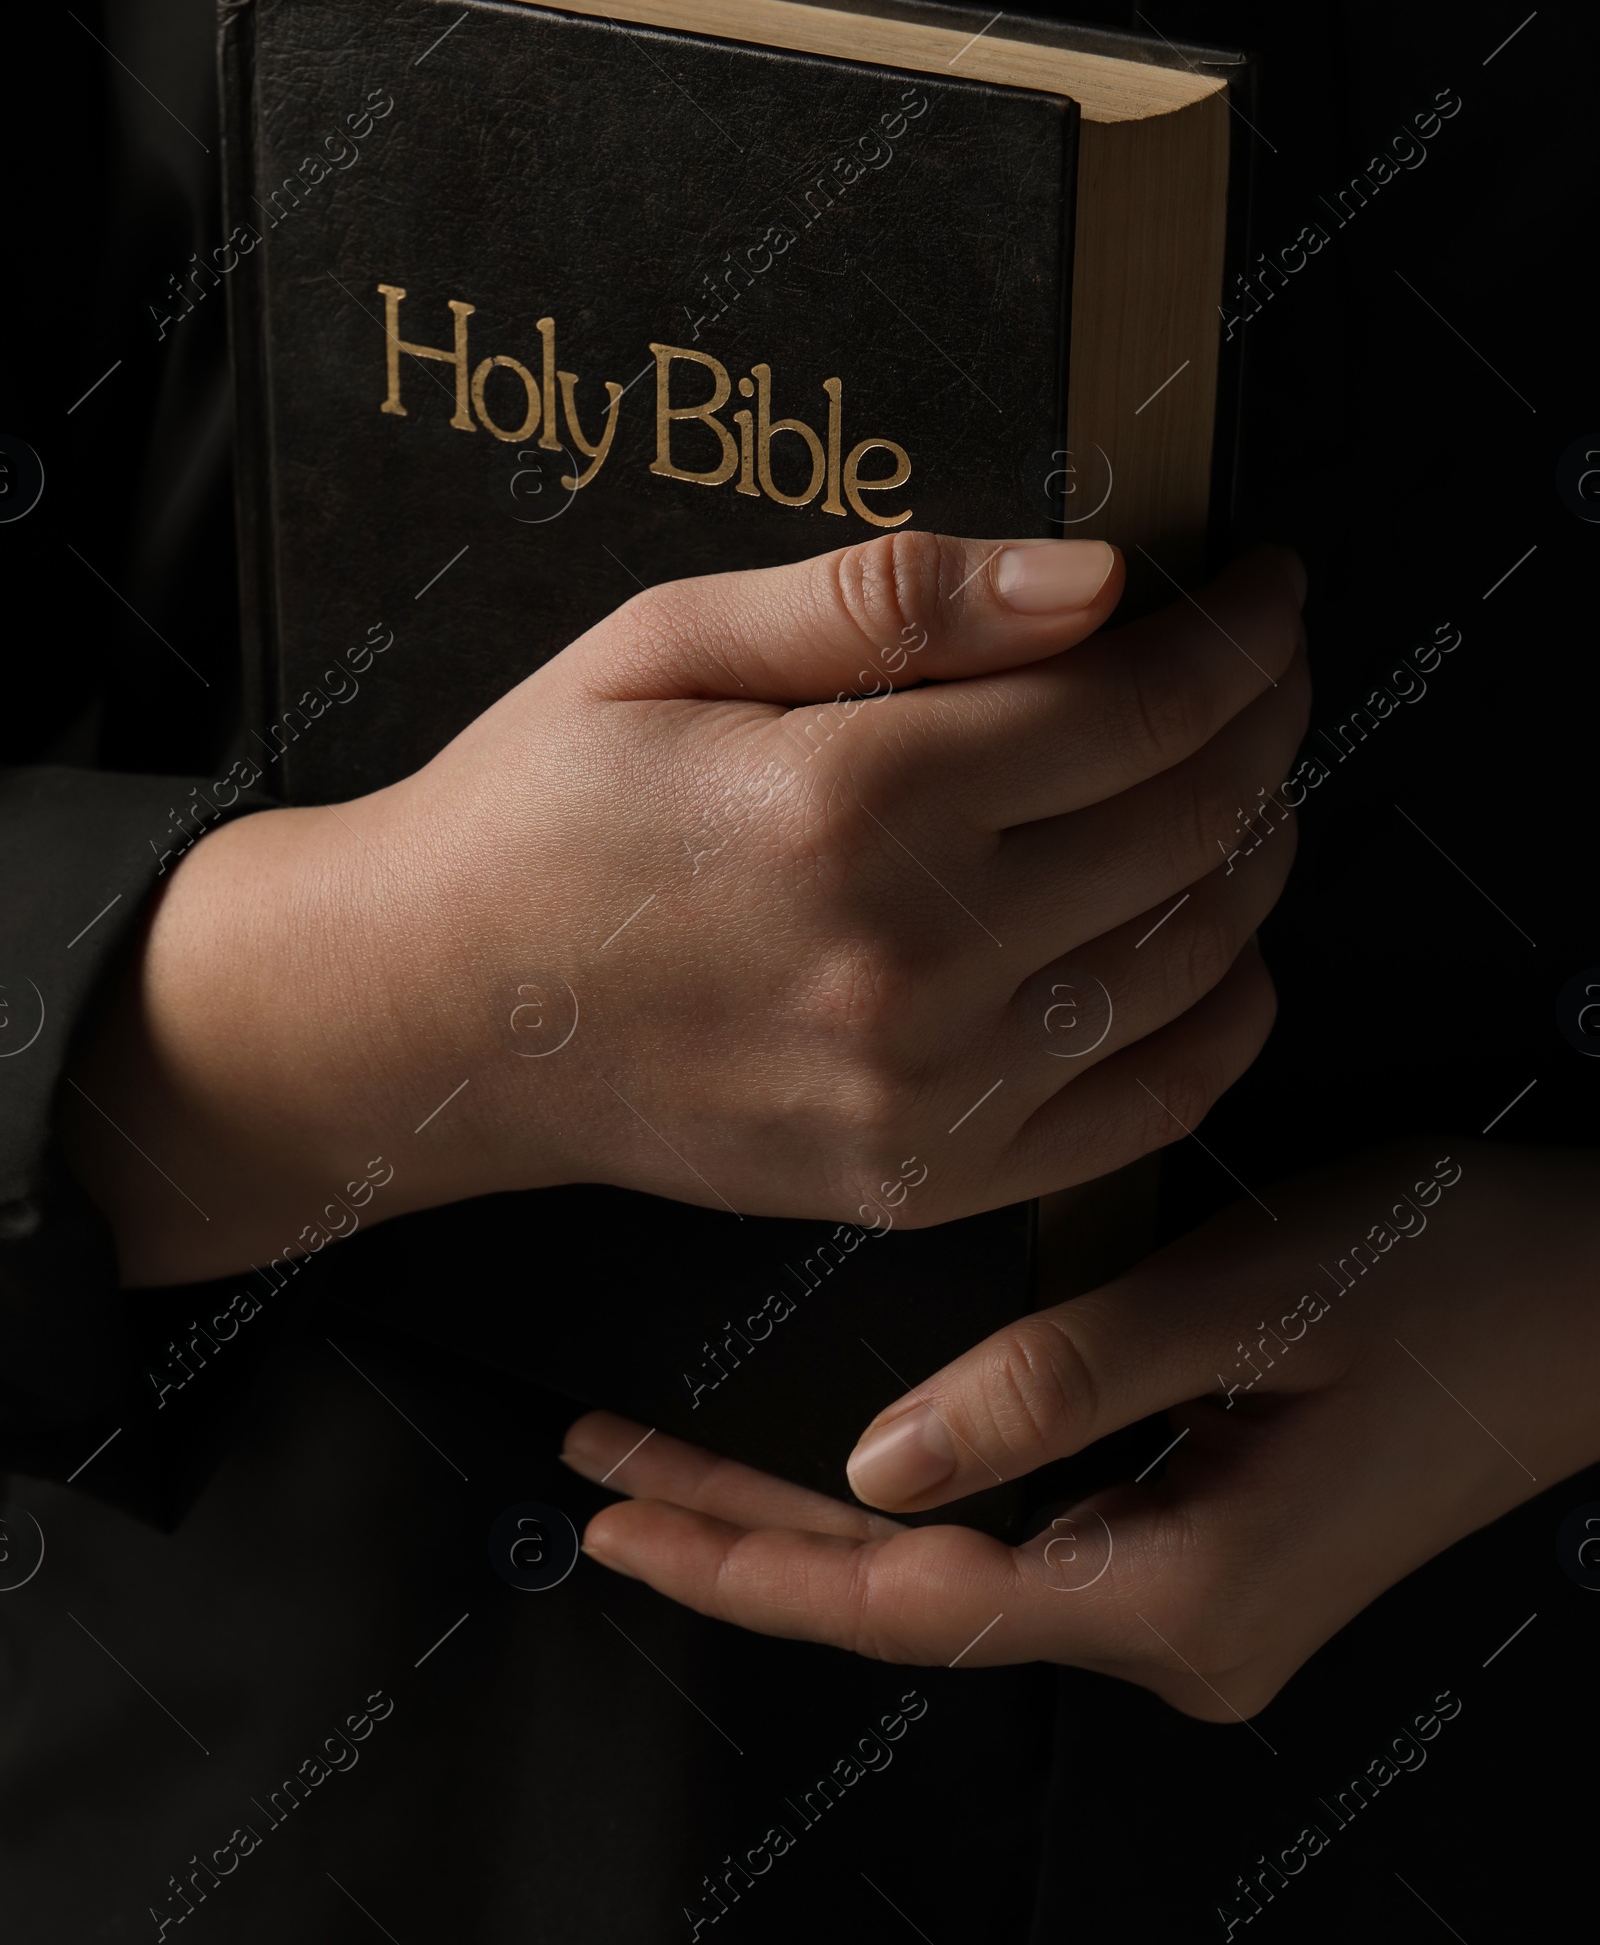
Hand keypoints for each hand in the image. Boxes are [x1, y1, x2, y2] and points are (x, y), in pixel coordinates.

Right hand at [64, 530, 1305, 1282]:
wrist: (436, 1013)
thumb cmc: (540, 802)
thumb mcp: (670, 640)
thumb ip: (893, 598)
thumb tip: (1096, 579)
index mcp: (851, 801)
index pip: (1137, 709)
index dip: (1237, 638)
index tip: (1268, 589)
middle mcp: (909, 961)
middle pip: (1191, 826)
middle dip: (1265, 724)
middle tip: (1268, 665)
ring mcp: (923, 1094)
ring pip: (1196, 962)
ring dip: (1257, 853)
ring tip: (1242, 778)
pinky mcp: (920, 1180)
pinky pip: (1144, 1107)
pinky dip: (1222, 1017)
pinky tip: (1219, 943)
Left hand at [563, 1145, 1599, 1717]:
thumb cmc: (1449, 1276)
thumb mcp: (1246, 1299)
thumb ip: (1054, 1385)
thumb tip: (873, 1467)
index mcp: (1178, 1595)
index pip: (906, 1606)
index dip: (744, 1558)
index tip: (612, 1516)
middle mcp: (1178, 1638)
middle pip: (911, 1605)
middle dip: (747, 1540)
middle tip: (600, 1481)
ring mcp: (1198, 1611)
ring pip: (959, 1579)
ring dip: (819, 1524)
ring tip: (678, 1468)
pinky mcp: (1212, 1557)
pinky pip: (1024, 1549)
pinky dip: (915, 1508)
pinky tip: (842, 1472)